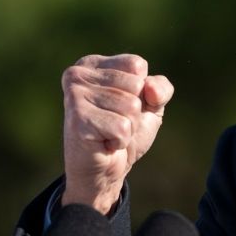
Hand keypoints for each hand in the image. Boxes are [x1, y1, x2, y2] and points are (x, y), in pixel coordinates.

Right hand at [59, 54, 172, 213]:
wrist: (106, 170)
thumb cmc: (124, 132)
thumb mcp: (151, 104)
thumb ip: (160, 88)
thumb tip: (148, 88)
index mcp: (93, 64)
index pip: (137, 65)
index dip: (141, 90)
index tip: (122, 105)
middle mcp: (78, 74)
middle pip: (135, 85)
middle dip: (134, 111)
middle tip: (114, 123)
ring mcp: (75, 95)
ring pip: (130, 106)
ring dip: (127, 127)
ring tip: (108, 133)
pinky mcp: (77, 119)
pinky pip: (122, 127)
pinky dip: (120, 140)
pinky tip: (104, 143)